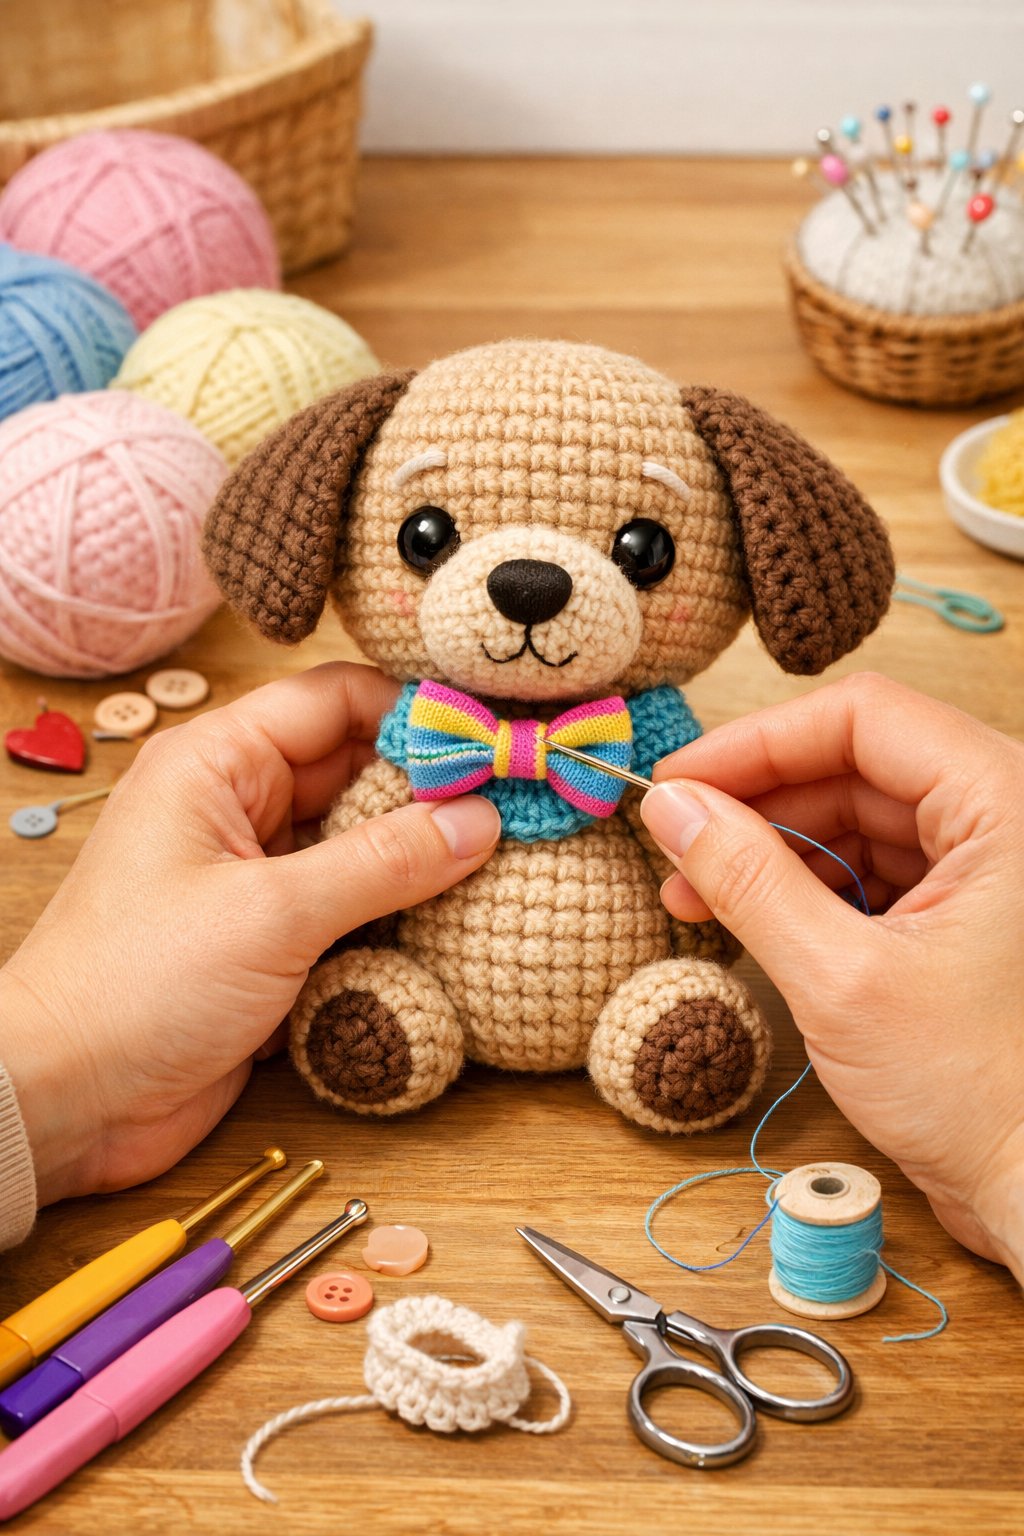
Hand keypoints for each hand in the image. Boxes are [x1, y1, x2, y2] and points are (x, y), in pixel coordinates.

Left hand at [0, 664, 500, 1205]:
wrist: (69, 1102)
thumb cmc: (137, 985)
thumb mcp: (273, 914)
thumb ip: (384, 862)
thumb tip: (479, 819)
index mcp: (217, 764)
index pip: (334, 701)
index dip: (415, 712)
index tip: (494, 739)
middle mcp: (237, 809)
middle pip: (355, 770)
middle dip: (432, 787)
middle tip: (519, 803)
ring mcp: (256, 877)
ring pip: (359, 841)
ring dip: (422, 855)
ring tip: (509, 860)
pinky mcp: (272, 941)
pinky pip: (352, 906)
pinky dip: (399, 912)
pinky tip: (459, 921)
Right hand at [640, 672, 1023, 1283]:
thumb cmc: (984, 1096)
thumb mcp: (840, 979)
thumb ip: (748, 880)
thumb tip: (674, 808)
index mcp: (1006, 806)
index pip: (864, 719)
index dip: (758, 743)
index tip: (680, 782)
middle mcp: (1001, 822)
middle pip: (853, 764)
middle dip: (754, 804)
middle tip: (673, 844)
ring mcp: (982, 870)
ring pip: (854, 818)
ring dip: (769, 851)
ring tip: (695, 896)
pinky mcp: (958, 917)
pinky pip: (868, 870)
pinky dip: (803, 890)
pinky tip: (747, 920)